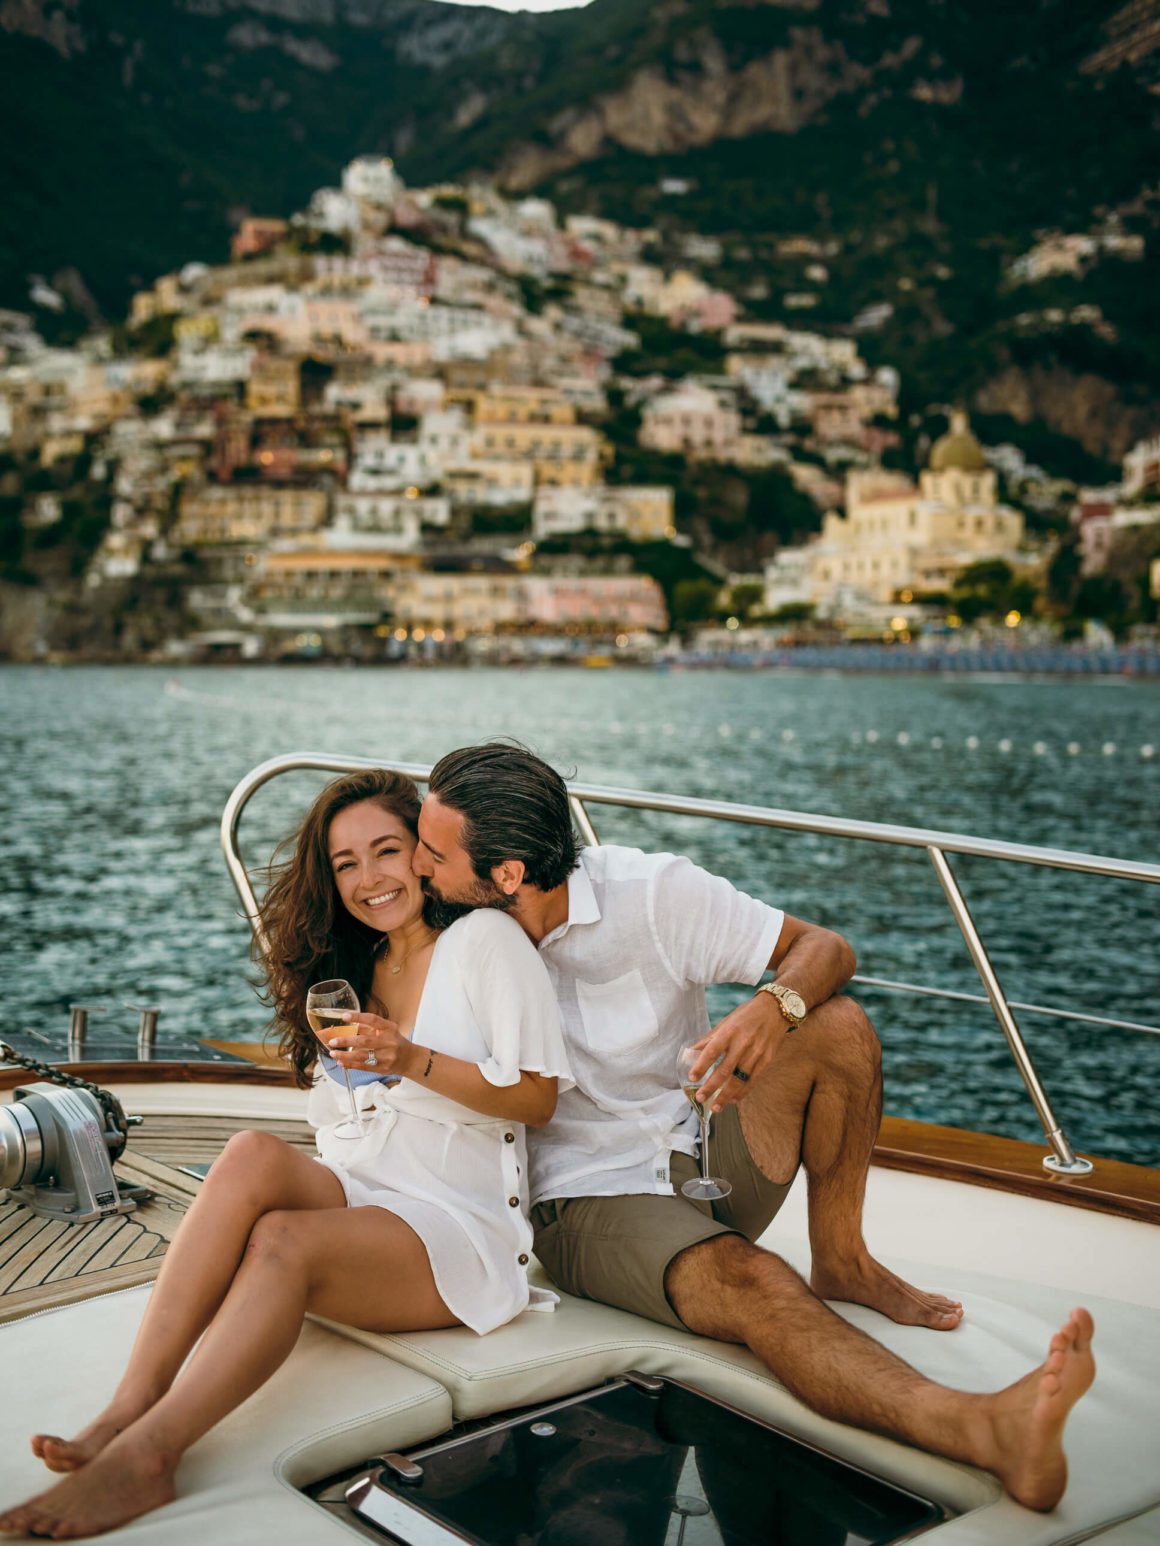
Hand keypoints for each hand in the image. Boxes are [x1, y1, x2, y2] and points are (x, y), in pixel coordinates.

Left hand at [324, 1011, 409, 1078]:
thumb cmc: (394, 1041)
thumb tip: (347, 1024)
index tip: (343, 1016)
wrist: (410, 1059)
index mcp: (390, 1028)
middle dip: (346, 1040)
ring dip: (345, 1055)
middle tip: (332, 1041)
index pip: (373, 1020)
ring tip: (333, 1053)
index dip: (358, 1017)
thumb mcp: (386, 1031)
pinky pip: (363, 1066)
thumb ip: (369, 1028)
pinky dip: (350, 1064)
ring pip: (362, 1056)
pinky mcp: (382, 1068)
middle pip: (364, 1041)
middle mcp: (389, 1042)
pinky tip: (341, 1062)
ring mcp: (386, 1057)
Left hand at [689, 995, 789, 1112]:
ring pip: (739, 1079)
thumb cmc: (746, 1015)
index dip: (701, 1065)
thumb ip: (709, 1039)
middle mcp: (743, 1043)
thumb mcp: (726, 1022)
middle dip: (711, 1086)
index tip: (692, 1078)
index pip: (712, 1051)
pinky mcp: (767, 1060)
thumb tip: (691, 1053)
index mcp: (729, 1031)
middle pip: (725, 1069)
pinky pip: (753, 1080)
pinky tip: (733, 1099)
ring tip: (716, 1106)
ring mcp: (756, 1053)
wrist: (775, 1010)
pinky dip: (743, 1092)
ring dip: (726, 1095)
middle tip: (701, 1098)